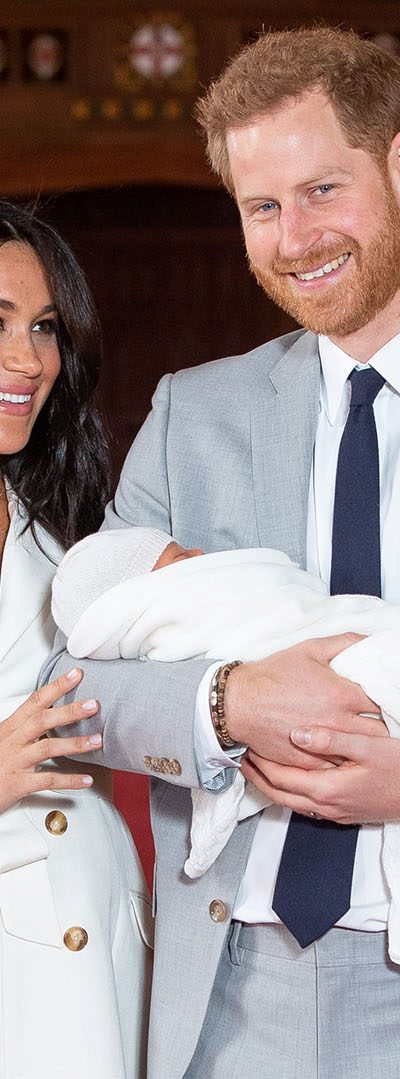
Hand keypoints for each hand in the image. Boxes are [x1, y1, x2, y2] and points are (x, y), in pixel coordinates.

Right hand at [0, 668, 100, 812]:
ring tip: (97, 740)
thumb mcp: (5, 739)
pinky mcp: (19, 784)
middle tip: (93, 705)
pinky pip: (48, 780)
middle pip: (43, 720)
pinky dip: (69, 780)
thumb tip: (51, 715)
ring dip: (75, 744)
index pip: (35, 701)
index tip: (76, 675)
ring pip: (48, 747)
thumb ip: (25, 728)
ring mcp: (17, 761)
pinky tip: (87, 779)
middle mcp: (14, 741)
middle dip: (69, 711)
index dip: (56, 686)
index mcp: (11, 728)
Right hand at [224, 634, 380, 767]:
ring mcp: (323, 746)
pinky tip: (343, 753)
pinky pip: (337, 767)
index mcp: (341, 694)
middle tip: (382, 721)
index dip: (388, 701)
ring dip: (364, 746)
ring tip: (364, 738)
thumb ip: (344, 643)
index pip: (383, 703)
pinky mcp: (309, 762)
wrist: (239, 703)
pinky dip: (343, 761)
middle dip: (383, 726)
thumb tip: (369, 641)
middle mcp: (336, 722)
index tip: (386, 700)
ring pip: (359, 752)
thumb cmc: (273, 675)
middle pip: (378, 732)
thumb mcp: (309, 649)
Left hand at [241, 721, 398, 823]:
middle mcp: (326, 806)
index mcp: (327, 788)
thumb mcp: (369, 746)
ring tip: (260, 767)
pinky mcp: (344, 814)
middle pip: (279, 795)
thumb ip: (331, 739)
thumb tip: (297, 734)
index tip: (246, 746)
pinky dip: (291, 792)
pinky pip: (306, 806)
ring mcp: (335, 814)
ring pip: (291, 803)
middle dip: (258, 777)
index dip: (260, 763)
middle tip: (243, 758)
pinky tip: (292, 779)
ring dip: (272, 786)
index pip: (280, 778)